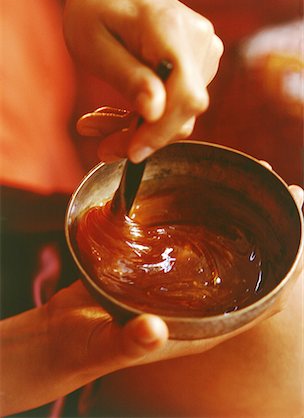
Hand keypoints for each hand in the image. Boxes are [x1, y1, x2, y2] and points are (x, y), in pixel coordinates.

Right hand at [2, 179, 301, 414]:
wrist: (60, 337)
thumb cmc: (84, 349)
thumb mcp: (105, 346)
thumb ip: (130, 342)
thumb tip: (151, 331)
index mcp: (202, 327)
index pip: (262, 301)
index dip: (288, 269)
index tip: (302, 229)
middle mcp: (198, 302)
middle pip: (250, 266)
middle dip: (274, 231)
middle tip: (290, 190)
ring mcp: (179, 282)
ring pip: (222, 246)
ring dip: (242, 216)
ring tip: (257, 180)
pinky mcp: (157, 266)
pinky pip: (189, 237)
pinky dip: (202, 213)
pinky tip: (205, 188)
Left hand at [64, 0, 222, 161]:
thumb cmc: (96, 9)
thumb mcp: (94, 44)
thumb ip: (127, 77)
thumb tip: (154, 111)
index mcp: (169, 28)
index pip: (185, 94)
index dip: (162, 131)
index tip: (131, 152)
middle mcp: (198, 40)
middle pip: (184, 110)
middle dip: (144, 137)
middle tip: (104, 148)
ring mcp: (204, 51)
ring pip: (180, 113)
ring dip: (141, 129)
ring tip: (102, 124)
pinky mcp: (200, 64)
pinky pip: (178, 104)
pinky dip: (149, 118)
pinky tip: (121, 113)